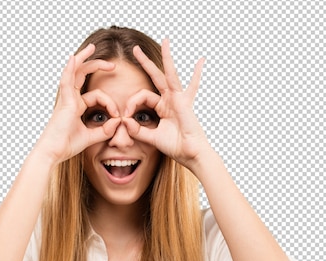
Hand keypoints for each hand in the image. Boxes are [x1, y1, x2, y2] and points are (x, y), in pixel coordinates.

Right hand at [35, 44, 121, 164]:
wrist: (53, 153)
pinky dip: (70, 68)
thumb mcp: (90, 137)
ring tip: (92, 47)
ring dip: (83, 58)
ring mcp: (66, 99)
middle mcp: (70, 99)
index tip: (117, 116)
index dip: (110, 104)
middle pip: (82, 75)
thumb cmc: (66, 146)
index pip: (96, 96)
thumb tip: (117, 122)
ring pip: (74, 72)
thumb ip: (104, 130)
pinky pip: (66, 80)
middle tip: (112, 65)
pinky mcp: (64, 102)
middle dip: (96, 66)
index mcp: (75, 106)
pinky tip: (74, 58)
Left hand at [124, 39, 210, 168]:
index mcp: (162, 107)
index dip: (131, 103)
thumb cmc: (175, 147)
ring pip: (169, 74)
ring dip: (166, 57)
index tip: (125, 116)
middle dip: (145, 63)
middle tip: (135, 50)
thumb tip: (124, 122)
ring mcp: (178, 99)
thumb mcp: (152, 138)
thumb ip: (138, 130)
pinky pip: (192, 85)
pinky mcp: (185, 102)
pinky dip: (197, 74)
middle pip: (155, 77)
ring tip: (165, 41)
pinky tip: (201, 60)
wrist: (190, 154)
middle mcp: (170, 100)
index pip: (142, 97)